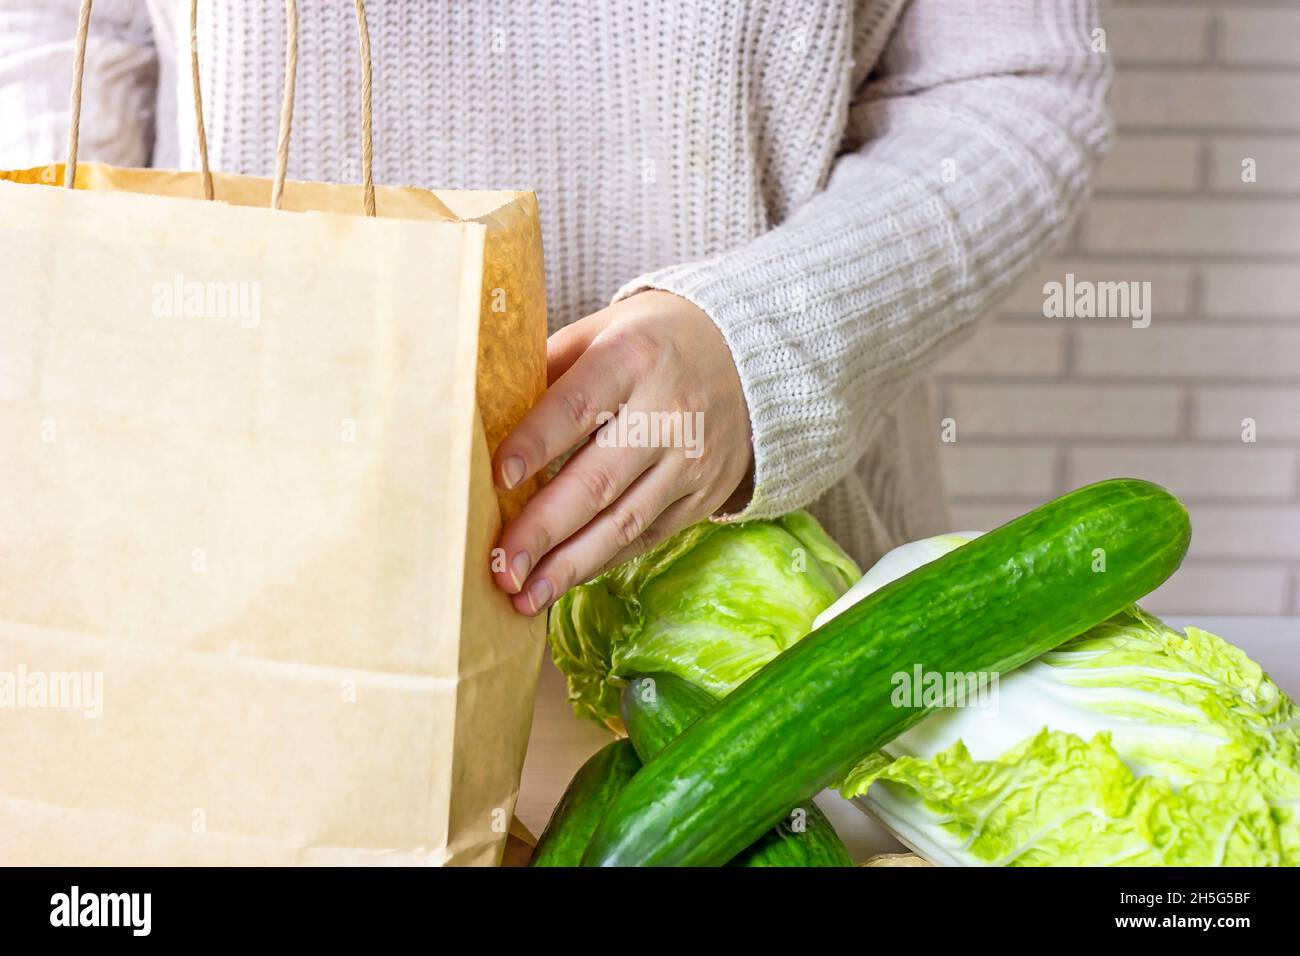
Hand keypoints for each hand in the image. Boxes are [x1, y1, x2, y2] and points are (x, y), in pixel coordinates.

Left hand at [491, 290, 752, 615]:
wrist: (747, 361)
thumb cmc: (652, 343)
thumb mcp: (602, 330)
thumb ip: (549, 368)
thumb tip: (482, 414)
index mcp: (634, 359)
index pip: (577, 406)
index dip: (536, 443)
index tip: (496, 479)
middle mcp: (669, 414)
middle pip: (597, 480)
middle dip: (542, 529)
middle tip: (499, 565)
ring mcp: (690, 462)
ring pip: (623, 523)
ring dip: (568, 565)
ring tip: (522, 596)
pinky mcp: (702, 497)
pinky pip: (645, 537)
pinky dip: (599, 561)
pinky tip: (561, 581)